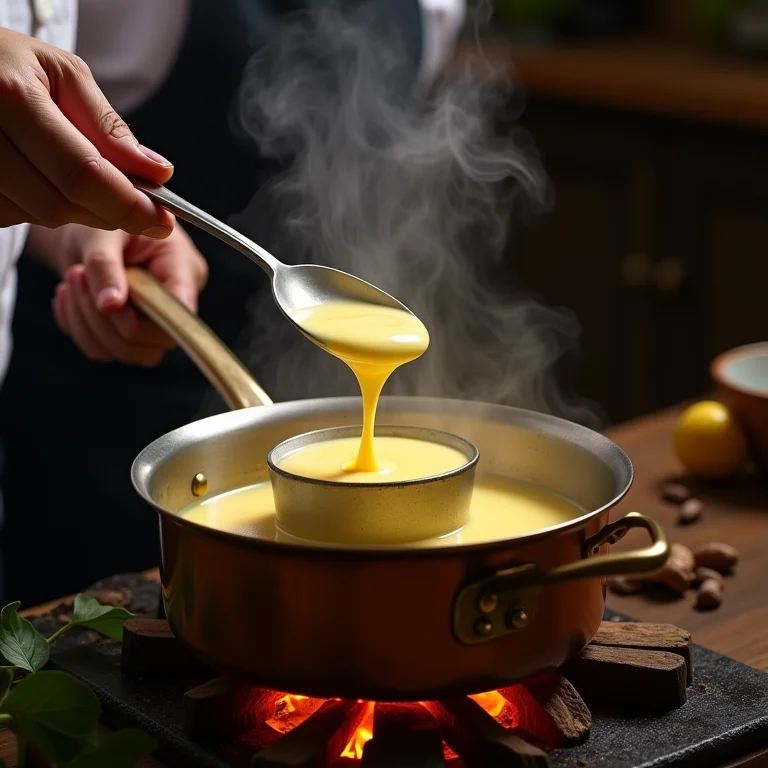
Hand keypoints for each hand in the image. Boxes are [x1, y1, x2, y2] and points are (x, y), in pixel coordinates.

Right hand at [0, 27, 173, 235]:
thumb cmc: (8, 62)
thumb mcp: (64, 74)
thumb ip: (110, 128)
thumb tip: (156, 173)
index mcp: (11, 97)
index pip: (82, 175)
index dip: (128, 205)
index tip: (162, 219)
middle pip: (59, 205)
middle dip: (107, 212)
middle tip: (138, 207)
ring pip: (37, 216)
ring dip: (73, 208)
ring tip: (78, 174)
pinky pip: (13, 215)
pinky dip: (40, 204)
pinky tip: (43, 176)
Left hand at [46, 225, 207, 365]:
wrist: (85, 225)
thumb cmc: (103, 220)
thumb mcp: (103, 233)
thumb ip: (107, 267)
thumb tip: (110, 306)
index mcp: (183, 270)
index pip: (181, 315)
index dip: (147, 321)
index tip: (110, 301)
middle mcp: (174, 302)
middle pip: (153, 344)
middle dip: (107, 320)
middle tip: (78, 277)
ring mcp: (153, 322)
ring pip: (127, 352)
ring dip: (88, 323)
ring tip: (73, 281)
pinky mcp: (128, 333)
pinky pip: (104, 351)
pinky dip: (78, 328)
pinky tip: (70, 297)